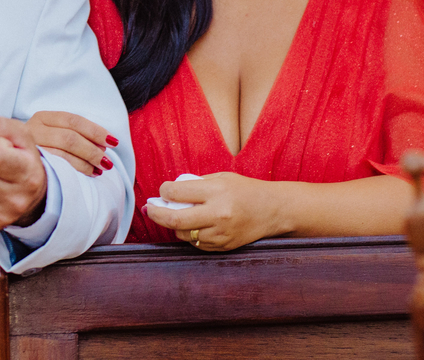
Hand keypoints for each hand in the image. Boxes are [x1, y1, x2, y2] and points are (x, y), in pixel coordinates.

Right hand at [26, 110, 115, 175]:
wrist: (9, 163)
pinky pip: (56, 167)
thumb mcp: (51, 132)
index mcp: (42, 117)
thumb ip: (73, 133)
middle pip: (70, 137)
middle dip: (92, 150)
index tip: (113, 141)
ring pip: (63, 153)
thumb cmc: (39, 146)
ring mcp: (29, 148)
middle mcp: (33, 129)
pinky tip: (89, 174)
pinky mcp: (29, 165)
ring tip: (101, 168)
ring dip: (87, 162)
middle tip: (107, 161)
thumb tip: (105, 143)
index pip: (73, 121)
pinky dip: (76, 171)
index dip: (95, 130)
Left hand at [145, 173, 280, 251]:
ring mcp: (220, 233)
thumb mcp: (221, 177)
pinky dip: (190, 234)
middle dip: (156, 214)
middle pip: (174, 219)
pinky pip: (196, 243)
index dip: (163, 192)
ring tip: (175, 215)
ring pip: (183, 234)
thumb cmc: (245, 190)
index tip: (162, 191)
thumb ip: (195, 184)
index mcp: (216, 192)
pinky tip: (193, 225)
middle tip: (150, 209)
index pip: (176, 193)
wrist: (273, 210)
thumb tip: (169, 193)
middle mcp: (217, 214)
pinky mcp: (223, 246)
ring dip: (174, 225)